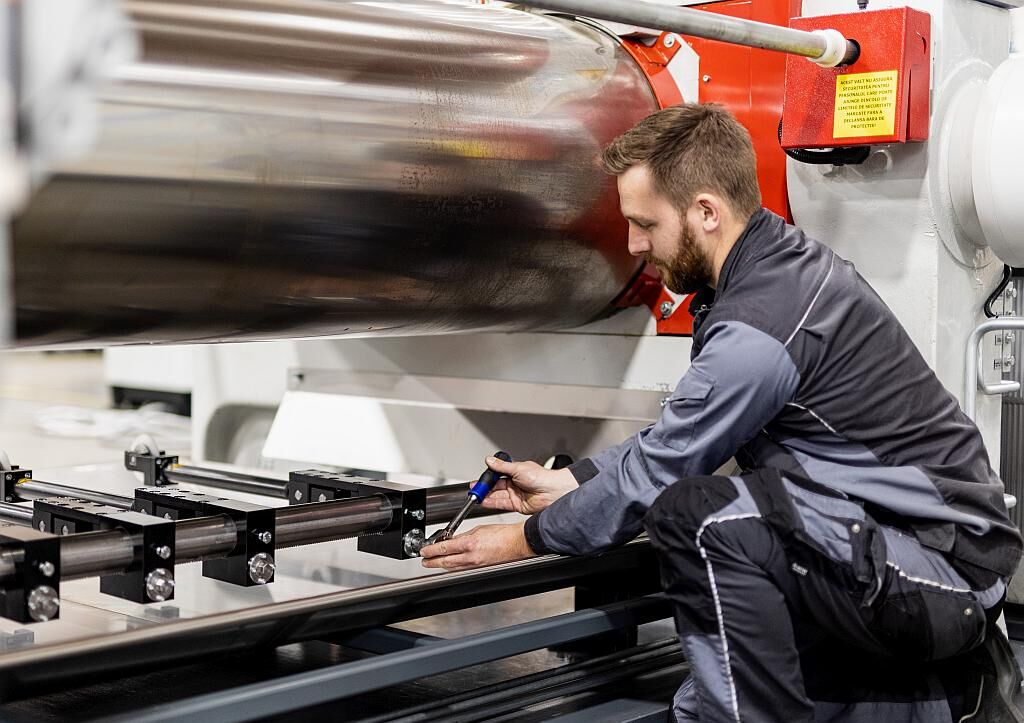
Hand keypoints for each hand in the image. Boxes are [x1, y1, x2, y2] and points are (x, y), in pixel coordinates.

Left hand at [421, 522, 535, 570]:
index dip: (431, 550)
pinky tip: (451, 564)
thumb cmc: (503, 534)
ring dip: (442, 565)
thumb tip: (452, 540)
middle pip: (446, 562)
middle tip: (424, 560)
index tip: (424, 550)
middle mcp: (471, 557)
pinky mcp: (480, 569)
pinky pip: (463, 569)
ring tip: (433, 563)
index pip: (444, 548)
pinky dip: (454, 567)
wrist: (517, 543)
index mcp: (470, 544)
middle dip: (432, 561)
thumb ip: (463, 536)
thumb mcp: (479, 529)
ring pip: (453, 567)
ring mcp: (476, 565)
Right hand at [478, 456, 577, 514]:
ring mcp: (516, 495)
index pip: (497, 475)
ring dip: (486, 497)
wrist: (553, 492)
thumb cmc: (542, 477)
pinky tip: (484, 502)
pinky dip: (492, 503)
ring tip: (476, 497)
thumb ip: (501, 467)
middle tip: (474, 490)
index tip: (478, 481)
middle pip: (495, 487)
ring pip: (497, 496)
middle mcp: (515, 484)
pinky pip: (502, 504)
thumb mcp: (518, 468)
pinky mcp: (517, 505)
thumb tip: (490, 460)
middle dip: (484, 489)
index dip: (487, 479)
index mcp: (516, 472)